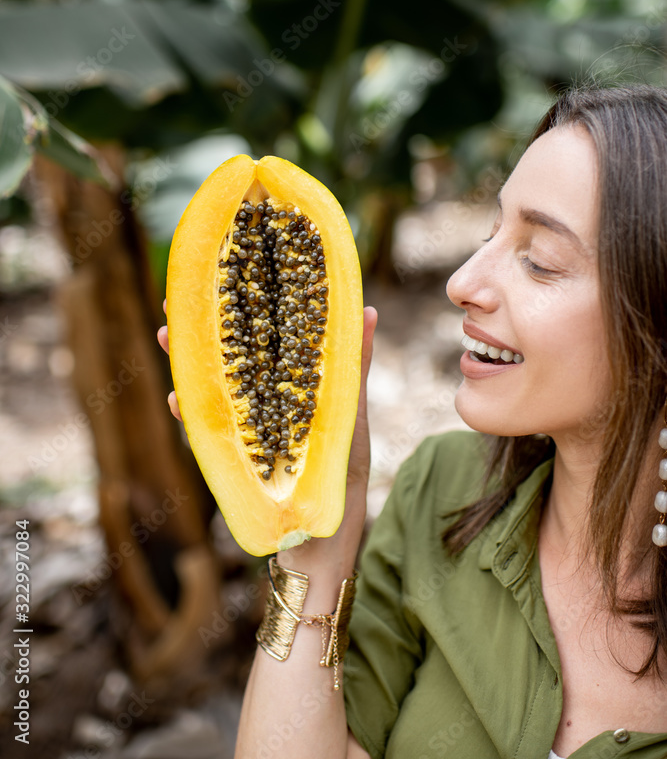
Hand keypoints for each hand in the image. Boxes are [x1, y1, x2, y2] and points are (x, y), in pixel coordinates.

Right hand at [157, 302, 377, 577]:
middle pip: (231, 361)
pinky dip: (193, 413)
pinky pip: (207, 430)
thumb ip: (353, 372)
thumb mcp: (348, 421)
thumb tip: (370, 311)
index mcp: (293, 392)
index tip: (231, 277)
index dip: (248, 310)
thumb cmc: (341, 482)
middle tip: (178, 305)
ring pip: (213, 389)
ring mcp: (245, 433)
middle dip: (208, 333)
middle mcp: (264, 408)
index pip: (266, 342)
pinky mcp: (232, 459)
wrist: (321, 552)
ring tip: (169, 337)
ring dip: (190, 365)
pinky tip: (179, 396)